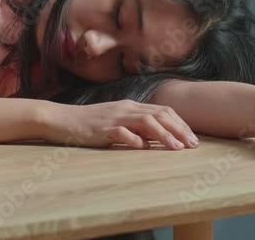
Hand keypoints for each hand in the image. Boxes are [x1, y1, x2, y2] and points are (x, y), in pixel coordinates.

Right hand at [40, 100, 199, 149]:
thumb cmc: (89, 124)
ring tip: (177, 148)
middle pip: (159, 114)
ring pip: (145, 122)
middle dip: (179, 129)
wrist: (61, 119)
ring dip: (164, 135)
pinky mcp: (102, 128)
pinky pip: (122, 132)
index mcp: (130, 106)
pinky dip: (135, 140)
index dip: (180, 124)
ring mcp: (114, 117)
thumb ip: (135, 128)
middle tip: (193, 144)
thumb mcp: (116, 122)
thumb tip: (155, 141)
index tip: (192, 138)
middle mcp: (126, 108)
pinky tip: (144, 148)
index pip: (162, 111)